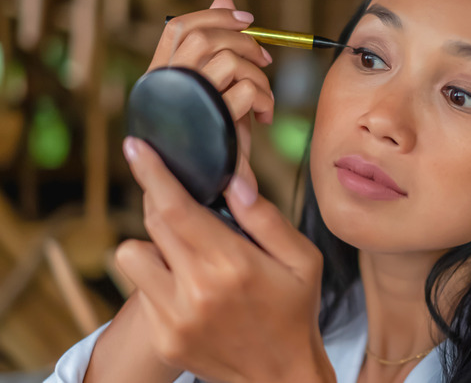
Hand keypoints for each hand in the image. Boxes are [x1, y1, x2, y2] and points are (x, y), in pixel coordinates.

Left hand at [116, 137, 333, 382]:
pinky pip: (139, 290)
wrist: (282, 377)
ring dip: (153, 245)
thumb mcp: (303, 260)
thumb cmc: (295, 312)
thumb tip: (234, 181)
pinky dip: (157, 279)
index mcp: (233, 264)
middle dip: (160, 201)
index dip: (152, 172)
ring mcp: (174, 317)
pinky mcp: (163, 336)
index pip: (176, 207)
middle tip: (182, 202)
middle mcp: (196, 290)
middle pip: (151, 222)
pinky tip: (188, 287)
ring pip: (131, 255)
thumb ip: (266, 218)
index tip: (135, 147)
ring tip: (186, 255)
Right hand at [150, 0, 273, 158]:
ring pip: (228, 60)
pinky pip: (245, 90)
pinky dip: (265, 99)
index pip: (179, 27)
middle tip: (264, 61)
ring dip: (257, 76)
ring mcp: (187, 104)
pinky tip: (265, 117)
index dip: (214, 15)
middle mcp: (166, 88)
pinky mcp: (212, 122)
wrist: (212, 188)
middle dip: (244, 42)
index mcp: (161, 78)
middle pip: (205, 38)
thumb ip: (220, 45)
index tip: (248, 20)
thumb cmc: (216, 135)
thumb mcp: (219, 88)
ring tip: (264, 98)